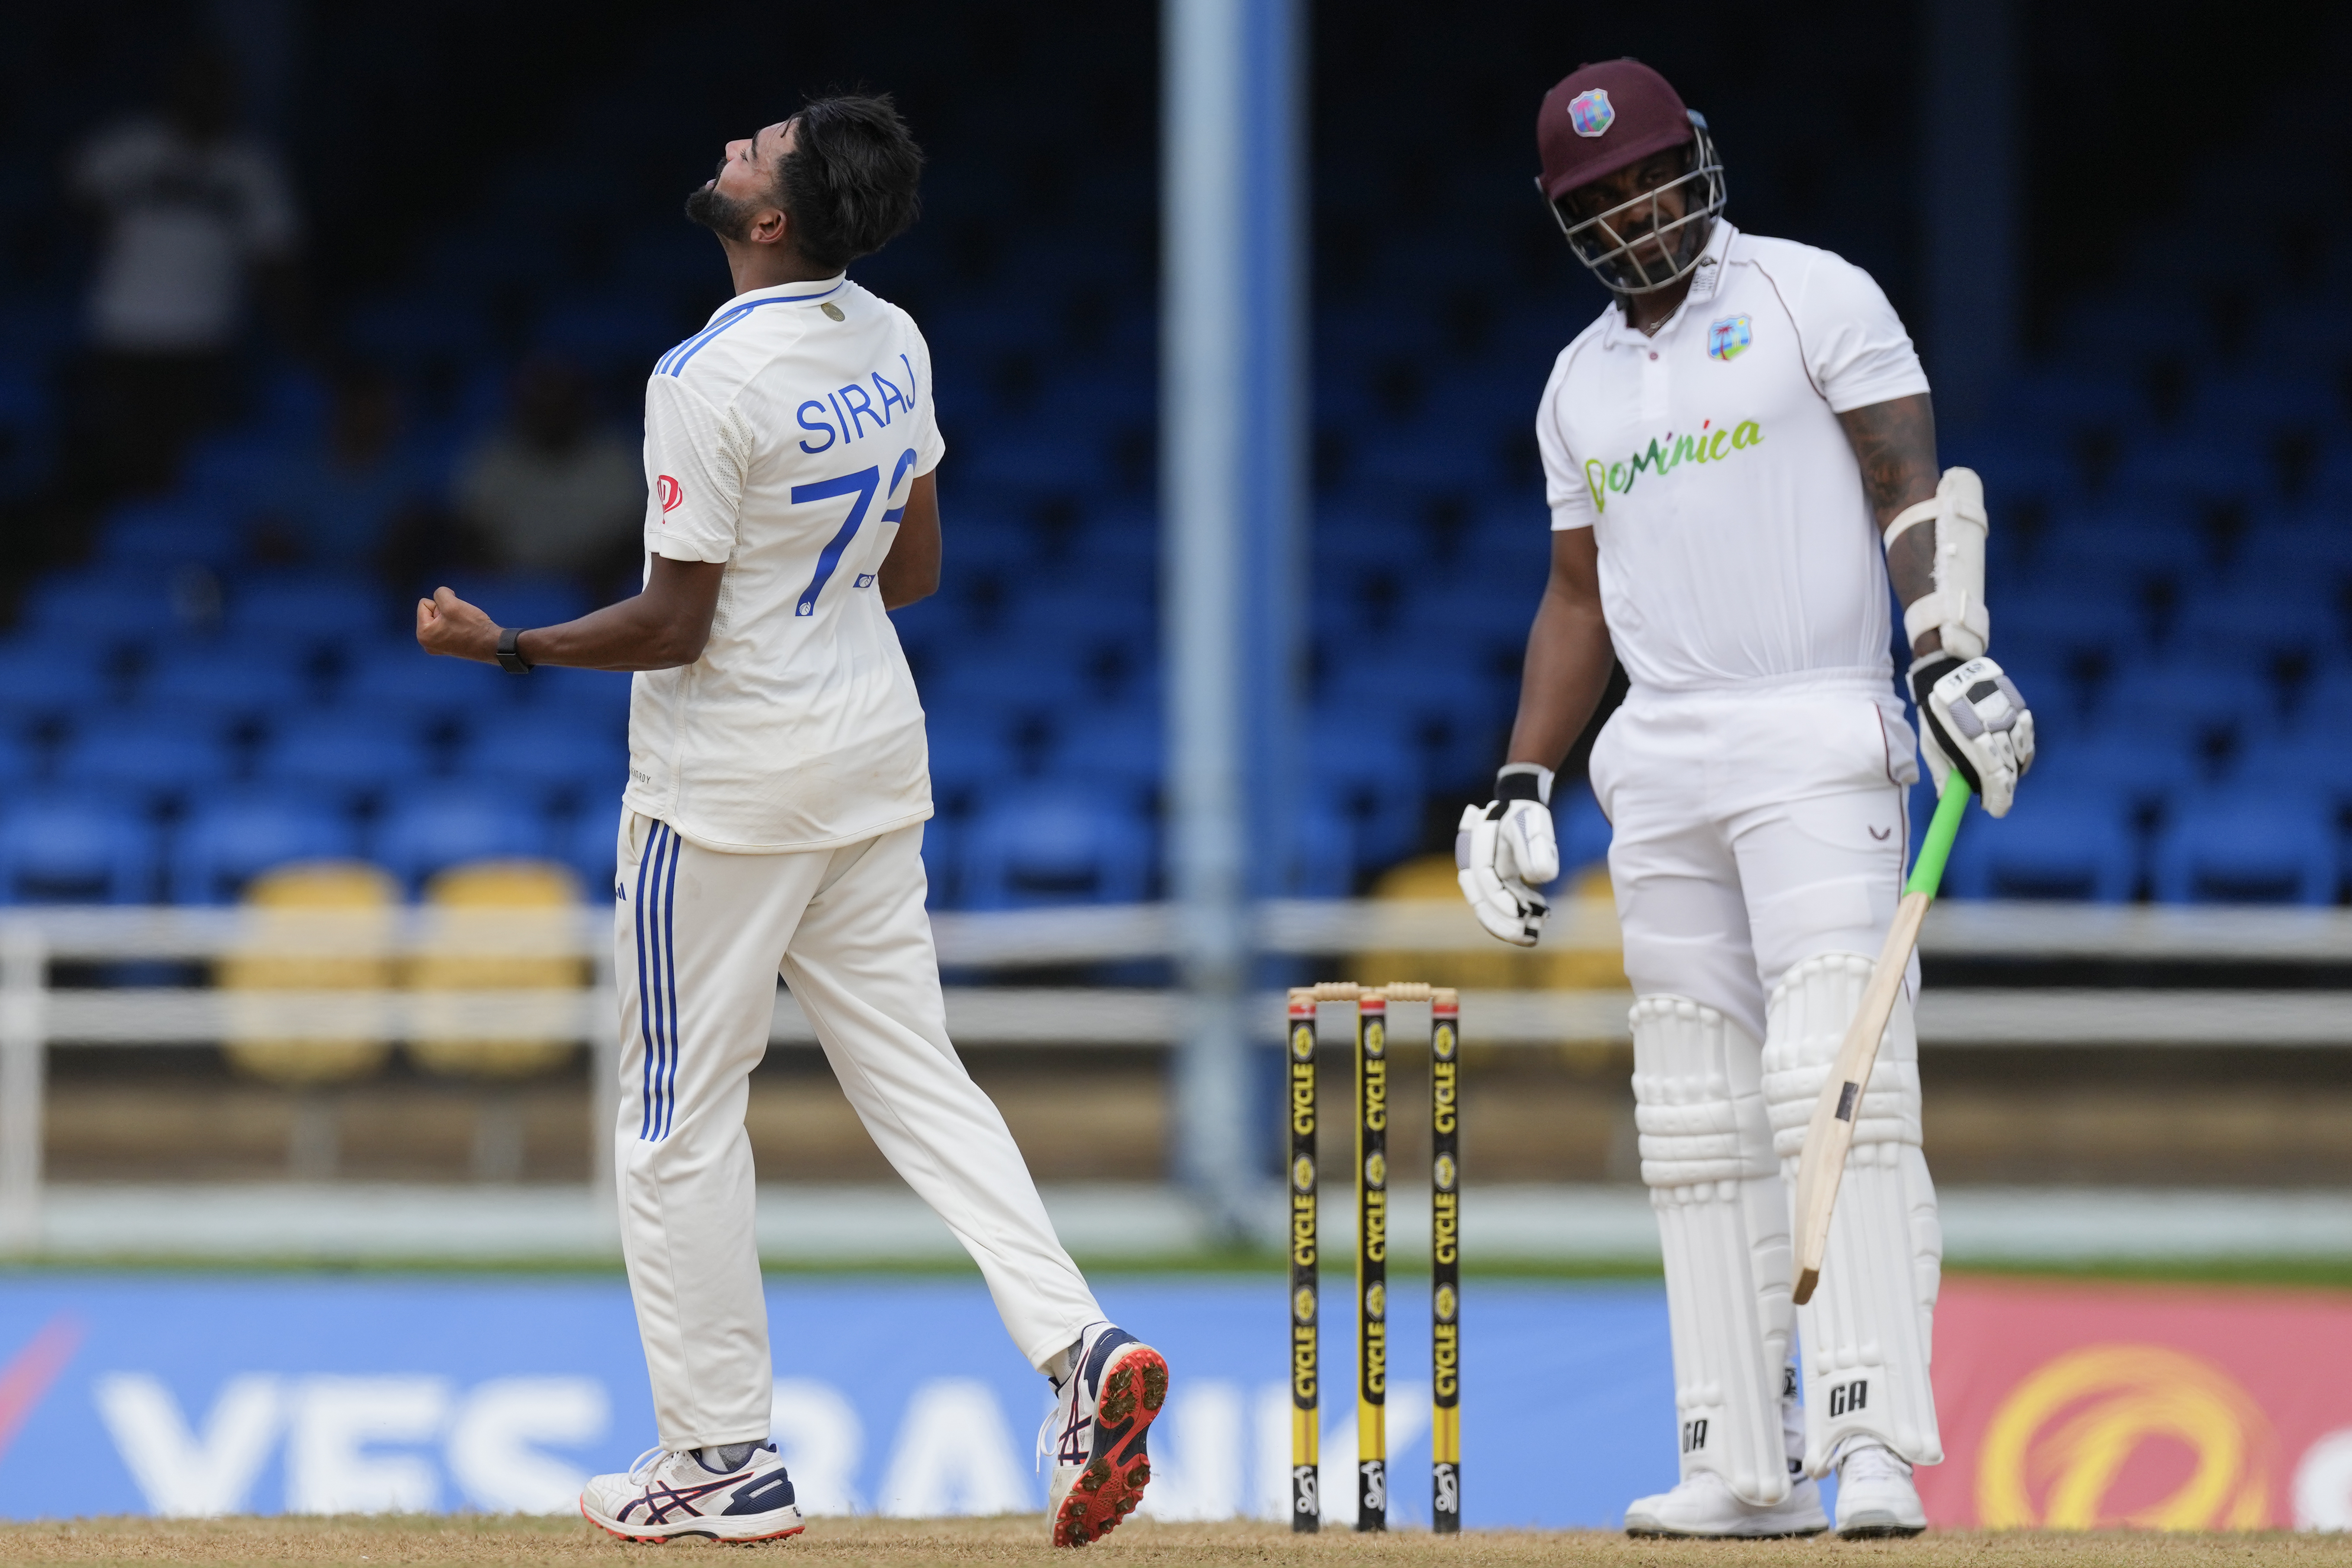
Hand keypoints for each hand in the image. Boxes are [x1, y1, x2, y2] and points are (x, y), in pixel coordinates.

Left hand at [416, 587, 499, 662]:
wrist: (492, 645)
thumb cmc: (472, 627)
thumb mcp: (453, 603)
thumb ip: (440, 593)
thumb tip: (442, 595)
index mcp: (423, 635)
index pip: (424, 603)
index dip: (441, 604)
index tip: (453, 615)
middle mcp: (426, 644)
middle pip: (431, 612)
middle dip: (445, 612)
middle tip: (459, 621)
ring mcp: (437, 647)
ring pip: (440, 619)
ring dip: (451, 617)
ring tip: (462, 626)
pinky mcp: (448, 648)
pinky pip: (446, 628)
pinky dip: (455, 626)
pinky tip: (464, 631)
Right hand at [1455, 767, 1560, 946]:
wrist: (1518, 804)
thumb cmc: (1525, 814)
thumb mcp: (1533, 825)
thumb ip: (1536, 848)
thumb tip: (1541, 878)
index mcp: (1479, 846)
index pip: (1486, 880)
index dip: (1502, 900)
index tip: (1524, 915)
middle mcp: (1473, 863)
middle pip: (1481, 900)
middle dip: (1502, 923)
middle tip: (1528, 938)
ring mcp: (1481, 875)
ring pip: (1488, 907)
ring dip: (1509, 924)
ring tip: (1536, 934)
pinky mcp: (1493, 882)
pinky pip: (1499, 904)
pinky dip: (1516, 914)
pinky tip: (1541, 914)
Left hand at [1911, 653, 2034, 816]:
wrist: (1949, 670)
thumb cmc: (1935, 711)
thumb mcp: (1930, 741)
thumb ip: (1941, 769)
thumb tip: (1946, 797)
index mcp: (1969, 739)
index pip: (1994, 776)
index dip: (1999, 798)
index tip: (1996, 811)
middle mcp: (1994, 728)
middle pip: (2009, 768)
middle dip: (2005, 790)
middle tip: (1997, 801)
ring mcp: (2009, 715)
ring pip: (2021, 753)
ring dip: (2014, 772)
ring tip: (2003, 781)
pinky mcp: (2017, 705)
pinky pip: (2027, 735)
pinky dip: (2024, 752)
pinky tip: (2018, 761)